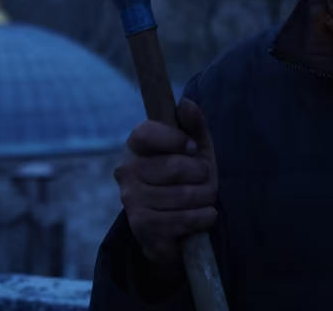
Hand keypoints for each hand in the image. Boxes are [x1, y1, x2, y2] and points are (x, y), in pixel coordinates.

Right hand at [115, 96, 218, 267]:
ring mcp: (131, 199)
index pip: (146, 132)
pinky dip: (203, 218)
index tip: (193, 148)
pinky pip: (184, 218)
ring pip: (184, 195)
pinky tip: (201, 217)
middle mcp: (126, 171)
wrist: (180, 228)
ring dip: (206, 198)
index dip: (176, 139)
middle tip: (203, 181)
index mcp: (136, 146)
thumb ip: (194, 126)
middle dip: (202, 176)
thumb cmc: (188, 181)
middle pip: (175, 166)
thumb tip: (185, 103)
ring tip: (203, 200)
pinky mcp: (141, 225)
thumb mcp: (197, 152)